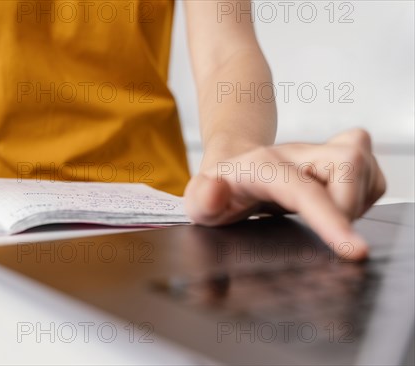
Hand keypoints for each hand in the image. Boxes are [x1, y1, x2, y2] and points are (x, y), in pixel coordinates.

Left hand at [184, 129, 385, 260]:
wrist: (233, 166)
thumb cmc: (220, 187)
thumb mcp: (198, 201)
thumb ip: (202, 198)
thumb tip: (217, 191)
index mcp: (264, 166)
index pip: (304, 189)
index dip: (331, 219)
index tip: (354, 252)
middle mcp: (297, 154)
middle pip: (349, 164)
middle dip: (348, 209)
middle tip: (326, 234)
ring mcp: (323, 153)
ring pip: (368, 170)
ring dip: (355, 206)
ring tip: (324, 219)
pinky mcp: (345, 159)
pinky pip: (374, 180)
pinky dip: (363, 202)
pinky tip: (333, 210)